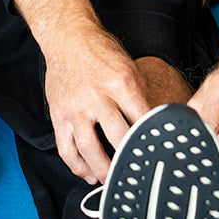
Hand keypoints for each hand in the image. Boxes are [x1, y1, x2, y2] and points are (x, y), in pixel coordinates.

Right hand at [14, 0, 148, 184]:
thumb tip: (154, 123)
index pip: (141, 118)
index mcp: (120, 82)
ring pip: (88, 148)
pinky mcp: (58, 114)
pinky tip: (87, 173)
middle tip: (139, 173)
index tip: (160, 156)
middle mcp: (97, 95)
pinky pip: (65, 148)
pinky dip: (76, 165)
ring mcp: (75, 107)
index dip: (152, 140)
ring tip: (113, 181)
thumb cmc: (101, 51)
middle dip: (130, 159)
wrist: (68, 37)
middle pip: (117, 137)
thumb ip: (140, 95)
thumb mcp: (129, 66)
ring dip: (102, 170)